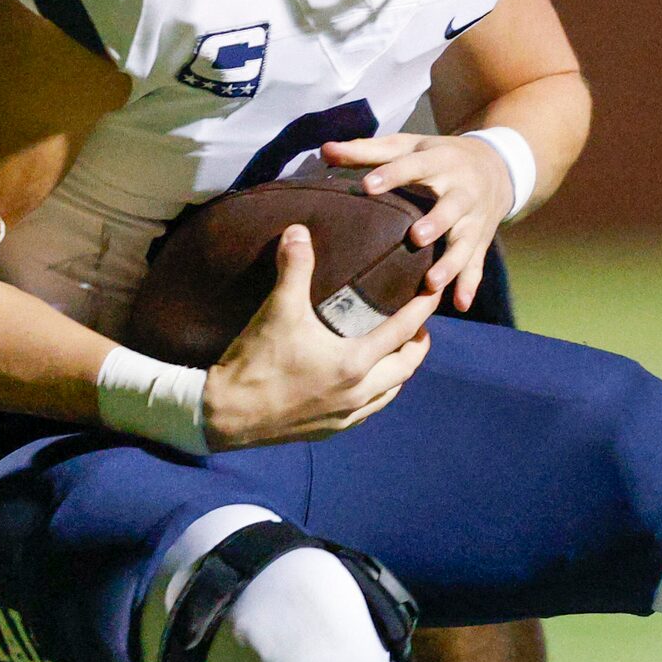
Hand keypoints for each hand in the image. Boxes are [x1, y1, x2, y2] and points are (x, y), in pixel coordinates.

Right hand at [201, 224, 436, 448]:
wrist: (225, 415)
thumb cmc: (256, 362)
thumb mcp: (277, 310)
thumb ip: (293, 268)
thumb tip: (299, 231)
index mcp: (353, 363)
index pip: (403, 332)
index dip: (423, 310)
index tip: (435, 293)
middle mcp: (357, 393)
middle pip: (405, 368)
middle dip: (417, 345)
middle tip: (418, 326)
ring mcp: (344, 416)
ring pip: (389, 394)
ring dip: (398, 372)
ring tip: (395, 353)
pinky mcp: (328, 430)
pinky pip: (366, 412)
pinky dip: (375, 394)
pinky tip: (362, 385)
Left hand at [322, 132, 510, 312]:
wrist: (496, 166)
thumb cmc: (436, 156)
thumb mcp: (407, 146)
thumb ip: (366, 151)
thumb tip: (325, 150)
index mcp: (440, 161)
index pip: (416, 166)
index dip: (393, 175)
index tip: (368, 186)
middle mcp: (462, 190)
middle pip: (451, 207)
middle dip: (436, 222)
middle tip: (416, 237)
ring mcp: (475, 219)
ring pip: (465, 242)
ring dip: (451, 263)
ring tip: (432, 282)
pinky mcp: (481, 240)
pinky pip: (477, 264)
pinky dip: (470, 285)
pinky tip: (460, 304)